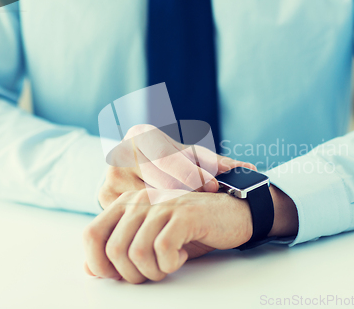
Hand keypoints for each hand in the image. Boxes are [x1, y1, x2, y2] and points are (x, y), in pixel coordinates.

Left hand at [83, 188, 252, 283]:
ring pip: (137, 252)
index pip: (91, 234)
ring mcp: (162, 205)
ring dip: (153, 271)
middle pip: (113, 249)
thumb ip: (120, 250)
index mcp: (127, 203)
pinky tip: (180, 256)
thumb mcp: (150, 240)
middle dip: (131, 274)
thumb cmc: (189, 230)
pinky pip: (162, 250)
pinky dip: (170, 264)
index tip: (117, 274)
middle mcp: (140, 199)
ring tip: (167, 265)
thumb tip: (91, 270)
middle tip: (152, 272)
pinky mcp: (184, 214)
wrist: (231, 214)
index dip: (98, 262)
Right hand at [98, 124, 255, 208]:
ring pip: (149, 202)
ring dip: (170, 209)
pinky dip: (153, 218)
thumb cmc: (170, 162)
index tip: (212, 185)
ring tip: (184, 210)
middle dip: (185, 194)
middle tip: (201, 203)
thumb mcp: (193, 158)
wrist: (136, 170)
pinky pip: (135, 214)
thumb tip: (249, 169)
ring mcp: (109, 177)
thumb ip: (219, 164)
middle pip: (159, 182)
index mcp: (142, 135)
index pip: (169, 157)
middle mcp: (121, 153)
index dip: (193, 174)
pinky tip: (166, 218)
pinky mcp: (105, 199)